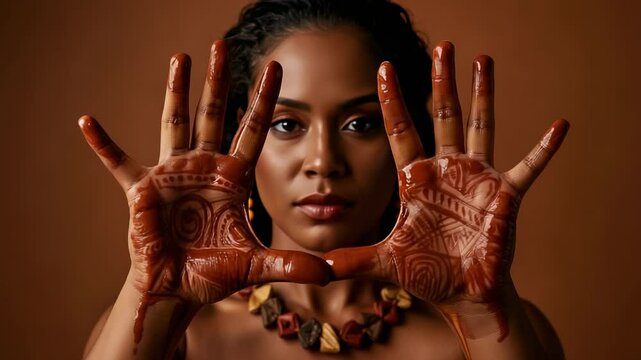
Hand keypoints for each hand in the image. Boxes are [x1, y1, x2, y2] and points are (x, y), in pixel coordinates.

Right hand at [79, 41, 330, 308]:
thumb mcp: (254, 265)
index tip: (275, 66)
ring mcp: (172, 175)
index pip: (253, 130)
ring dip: (176, 91)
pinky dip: (104, 144)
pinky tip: (87, 121)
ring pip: (175, 123)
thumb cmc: (213, 273)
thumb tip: (328, 273)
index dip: (263, 99)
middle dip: (218, 80)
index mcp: (232, 178)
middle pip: (213, 114)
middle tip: (221, 44)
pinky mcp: (142, 190)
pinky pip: (119, 163)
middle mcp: (203, 167)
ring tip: (180, 57)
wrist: (176, 289)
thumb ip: (289, 264)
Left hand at [324, 41, 568, 305]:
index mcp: (417, 180)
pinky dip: (544, 149)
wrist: (464, 293)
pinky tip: (560, 125)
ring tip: (482, 59)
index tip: (383, 68)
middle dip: (442, 82)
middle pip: (443, 116)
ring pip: (479, 127)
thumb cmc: (428, 273)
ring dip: (483, 95)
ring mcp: (477, 179)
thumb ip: (354, 261)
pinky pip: (528, 167)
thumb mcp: (386, 262)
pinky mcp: (505, 197)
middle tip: (442, 46)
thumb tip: (317, 268)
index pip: (400, 131)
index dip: (392, 101)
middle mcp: (446, 170)